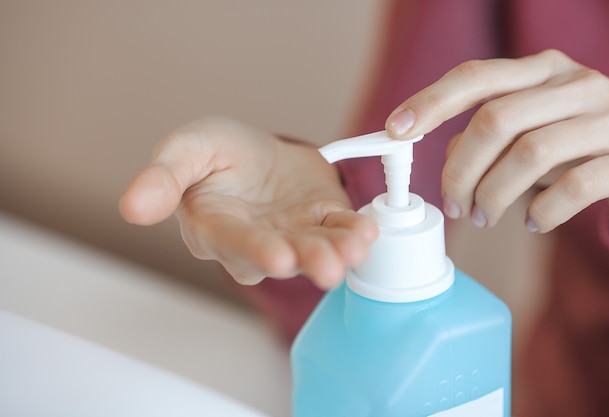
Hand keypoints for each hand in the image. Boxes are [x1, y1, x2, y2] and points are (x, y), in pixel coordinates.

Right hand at [119, 117, 376, 287]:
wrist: (258, 152)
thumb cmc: (217, 153)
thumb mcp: (186, 149)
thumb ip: (163, 176)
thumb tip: (131, 206)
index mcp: (216, 227)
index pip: (233, 242)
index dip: (255, 250)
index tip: (276, 257)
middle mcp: (256, 242)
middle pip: (281, 256)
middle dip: (305, 261)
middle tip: (327, 267)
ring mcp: (293, 236)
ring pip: (316, 249)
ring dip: (338, 252)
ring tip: (356, 249)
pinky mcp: (323, 222)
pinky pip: (341, 231)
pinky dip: (357, 232)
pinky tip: (369, 231)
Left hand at [386, 49, 608, 231]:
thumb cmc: (578, 145)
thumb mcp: (531, 130)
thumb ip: (488, 134)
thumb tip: (447, 155)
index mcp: (544, 71)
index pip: (476, 76)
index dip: (431, 102)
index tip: (395, 130)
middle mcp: (577, 84)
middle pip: (495, 119)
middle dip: (461, 171)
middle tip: (454, 207)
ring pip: (529, 153)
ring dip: (493, 195)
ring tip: (485, 217)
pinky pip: (572, 187)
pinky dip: (541, 212)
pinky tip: (532, 222)